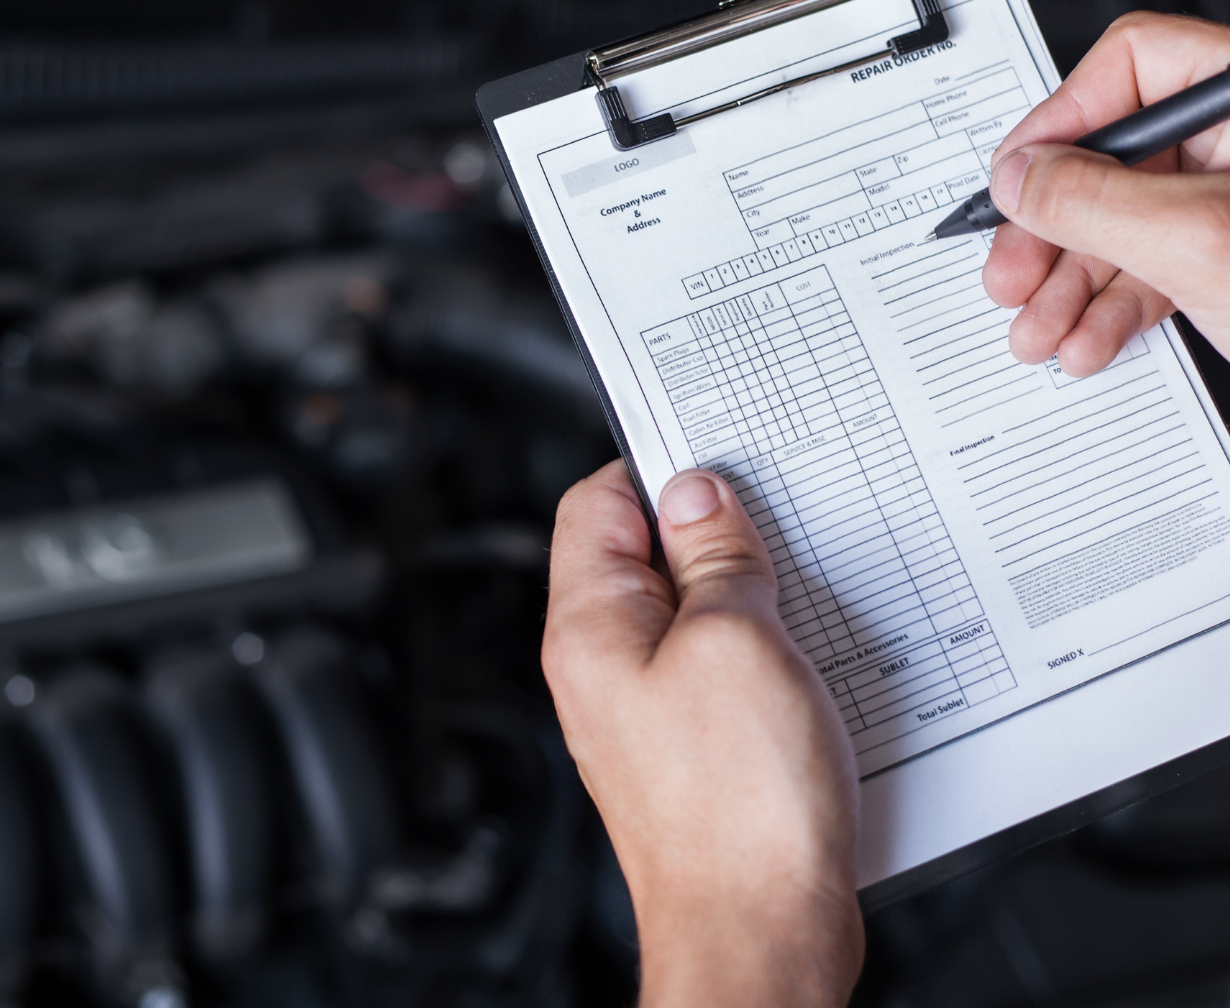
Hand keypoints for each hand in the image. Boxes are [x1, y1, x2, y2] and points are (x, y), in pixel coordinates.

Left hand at [542, 462, 861, 1006]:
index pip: (596, 503)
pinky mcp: (692, 748)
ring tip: (797, 599)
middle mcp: (603, 667)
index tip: (722, 460)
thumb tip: (698, 493)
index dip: (657, 468)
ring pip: (690, 614)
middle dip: (712, 532)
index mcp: (589, 628)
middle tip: (776, 529)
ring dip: (746, 595)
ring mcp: (646, 710)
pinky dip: (762, 650)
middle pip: (644, 556)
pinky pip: (719, 670)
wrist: (761, 936)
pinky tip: (808, 659)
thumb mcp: (738, 642)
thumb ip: (715, 556)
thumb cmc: (738, 812)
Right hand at [982, 11, 1229, 377]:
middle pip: (1115, 160)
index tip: (1014, 184)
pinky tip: (1087, 340)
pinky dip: (1113, 310)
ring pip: (1127, 226)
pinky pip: (1157, 270)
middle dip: (1053, 233)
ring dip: (1070, 287)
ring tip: (1038, 329)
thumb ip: (1092, 200)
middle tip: (1011, 273)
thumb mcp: (1195, 241)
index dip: (1059, 125)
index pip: (1133, 68)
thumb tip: (1021, 177)